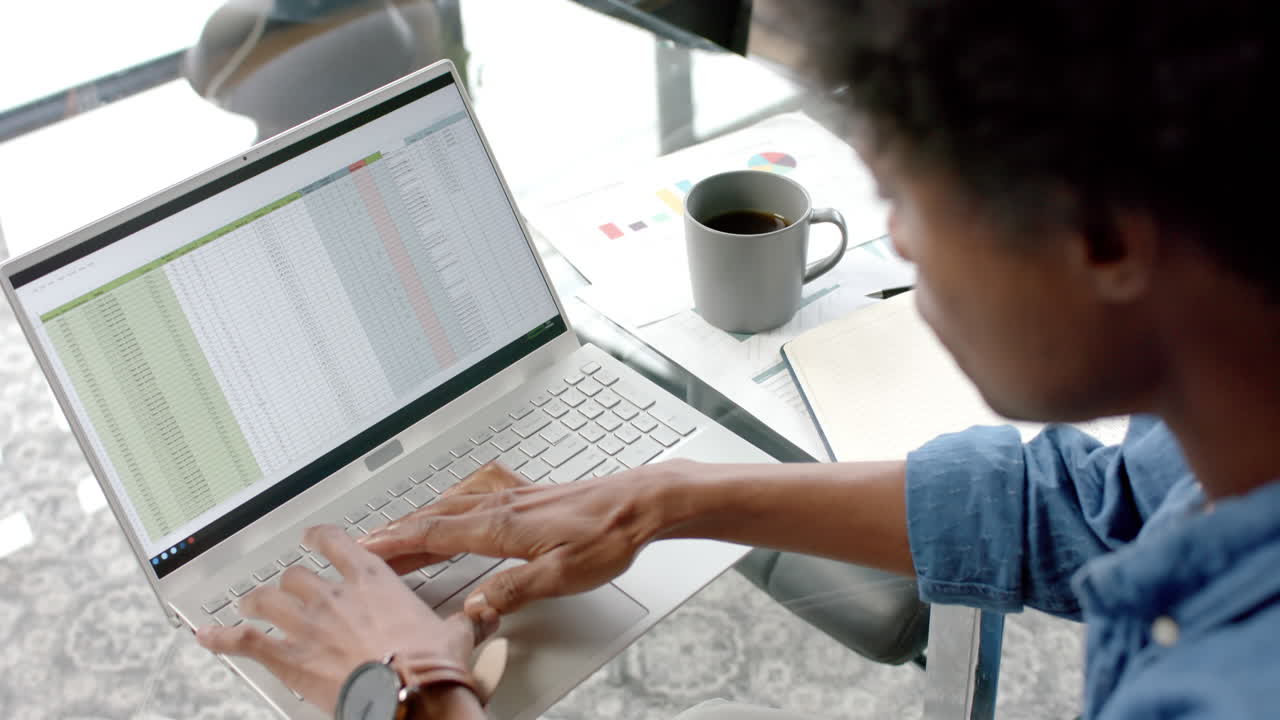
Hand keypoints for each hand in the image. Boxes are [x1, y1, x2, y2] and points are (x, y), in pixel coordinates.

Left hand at [196, 525, 488, 713]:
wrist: (409, 696)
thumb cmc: (429, 666)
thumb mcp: (457, 635)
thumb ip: (466, 621)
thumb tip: (485, 616)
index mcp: (373, 580)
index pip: (337, 542)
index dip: (321, 536)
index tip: (315, 537)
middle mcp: (334, 595)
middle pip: (296, 574)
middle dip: (289, 581)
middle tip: (288, 586)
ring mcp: (307, 624)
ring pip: (266, 599)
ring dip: (256, 601)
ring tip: (249, 603)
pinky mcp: (289, 657)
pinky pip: (245, 641)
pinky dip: (222, 638)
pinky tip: (208, 636)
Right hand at [361, 461, 682, 620]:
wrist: (640, 503)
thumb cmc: (608, 535)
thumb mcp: (562, 576)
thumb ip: (514, 591)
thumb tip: (474, 606)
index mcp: (502, 526)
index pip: (434, 534)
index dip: (396, 543)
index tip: (364, 548)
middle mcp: (501, 505)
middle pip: (434, 518)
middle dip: (396, 532)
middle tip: (363, 543)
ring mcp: (514, 496)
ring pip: (452, 505)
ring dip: (418, 517)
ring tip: (396, 530)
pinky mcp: (528, 493)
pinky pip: (475, 493)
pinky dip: (451, 500)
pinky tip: (453, 499)